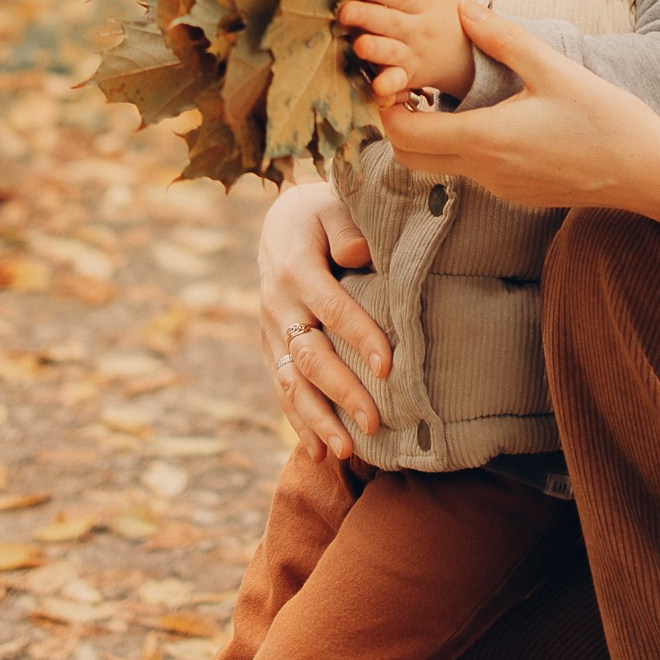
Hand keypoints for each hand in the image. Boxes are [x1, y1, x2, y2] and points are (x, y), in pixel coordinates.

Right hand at [257, 177, 390, 464]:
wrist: (283, 222)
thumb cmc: (323, 214)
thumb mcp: (333, 206)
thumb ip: (346, 228)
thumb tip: (359, 254)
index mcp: (296, 267)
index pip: (331, 307)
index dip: (359, 336)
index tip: (389, 365)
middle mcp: (278, 304)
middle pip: (309, 355)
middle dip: (342, 391)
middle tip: (374, 422)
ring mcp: (271, 330)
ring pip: (290, 381)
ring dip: (317, 419)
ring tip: (346, 451)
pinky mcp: (271, 348)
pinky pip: (282, 389)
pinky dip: (299, 422)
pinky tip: (320, 453)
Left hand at [337, 0, 475, 101]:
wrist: (469, 52)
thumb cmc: (438, 13)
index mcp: (421, 2)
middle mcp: (417, 28)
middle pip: (391, 21)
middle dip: (368, 16)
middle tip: (345, 12)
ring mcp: (413, 54)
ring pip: (392, 52)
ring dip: (376, 49)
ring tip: (360, 46)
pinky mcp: (408, 76)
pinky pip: (398, 82)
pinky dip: (389, 86)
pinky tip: (378, 88)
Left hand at [376, 4, 659, 225]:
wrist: (647, 173)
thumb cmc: (607, 120)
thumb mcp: (555, 70)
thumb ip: (505, 39)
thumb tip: (466, 10)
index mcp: (488, 139)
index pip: (405, 134)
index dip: (387, 106)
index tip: (393, 76)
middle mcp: (486, 171)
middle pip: (409, 157)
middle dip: (397, 122)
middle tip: (407, 86)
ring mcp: (500, 187)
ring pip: (439, 166)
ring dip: (427, 134)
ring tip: (440, 96)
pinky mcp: (516, 191)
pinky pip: (470, 171)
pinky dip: (457, 146)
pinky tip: (482, 116)